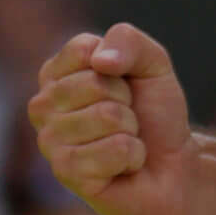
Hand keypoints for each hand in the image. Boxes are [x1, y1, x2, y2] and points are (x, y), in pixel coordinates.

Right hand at [28, 24, 191, 214]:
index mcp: (55, 74)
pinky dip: (133, 155)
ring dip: (131, 131)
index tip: (124, 85)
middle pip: (95, 83)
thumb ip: (128, 41)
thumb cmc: (154, 113)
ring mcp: (50, 142)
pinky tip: (124, 166)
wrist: (173, 165)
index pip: (84, 50)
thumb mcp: (152, 63)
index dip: (120, 66)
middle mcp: (42, 106)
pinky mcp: (66, 173)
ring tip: (126, 141)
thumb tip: (99, 61)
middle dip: (126, 102)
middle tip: (128, 119)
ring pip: (106, 116)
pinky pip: (115, 149)